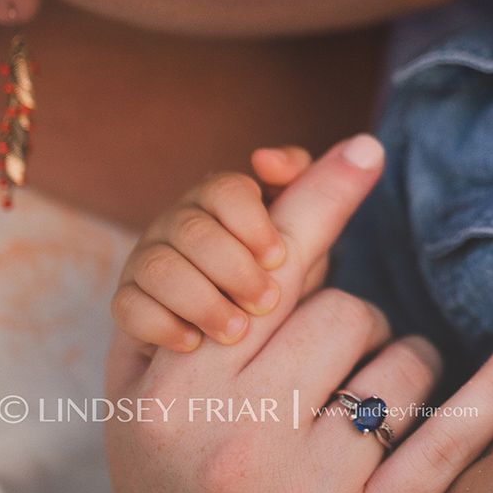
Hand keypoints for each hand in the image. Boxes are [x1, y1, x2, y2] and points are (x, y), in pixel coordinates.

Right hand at [43, 136, 492, 492]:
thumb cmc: (172, 473)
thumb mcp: (147, 384)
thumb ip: (189, 283)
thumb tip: (277, 180)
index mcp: (176, 394)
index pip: (266, 277)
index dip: (319, 206)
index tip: (367, 146)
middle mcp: (236, 441)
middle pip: (345, 311)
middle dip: (354, 317)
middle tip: (334, 359)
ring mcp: (306, 492)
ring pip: (401, 363)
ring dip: (401, 364)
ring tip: (361, 405)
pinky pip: (452, 435)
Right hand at [110, 144, 319, 352]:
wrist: (228, 345)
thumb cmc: (270, 278)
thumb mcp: (301, 242)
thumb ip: (321, 195)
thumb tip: (365, 148)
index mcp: (221, 201)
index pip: (227, 191)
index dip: (253, 222)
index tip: (278, 256)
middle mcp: (180, 223)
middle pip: (193, 231)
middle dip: (233, 269)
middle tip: (268, 304)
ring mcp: (149, 261)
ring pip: (158, 267)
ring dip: (202, 300)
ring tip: (236, 331)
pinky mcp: (128, 302)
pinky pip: (128, 306)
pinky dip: (161, 326)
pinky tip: (193, 344)